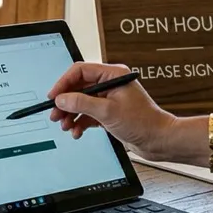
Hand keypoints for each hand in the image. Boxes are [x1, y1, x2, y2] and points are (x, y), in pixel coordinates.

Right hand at [47, 62, 176, 159]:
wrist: (159, 141)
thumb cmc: (143, 123)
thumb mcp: (107, 112)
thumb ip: (81, 103)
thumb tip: (61, 100)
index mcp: (113, 75)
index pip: (80, 71)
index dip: (63, 83)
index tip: (53, 97)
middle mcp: (110, 84)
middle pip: (78, 88)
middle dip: (65, 103)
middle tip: (55, 114)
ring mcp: (109, 99)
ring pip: (81, 102)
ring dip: (71, 115)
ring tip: (66, 126)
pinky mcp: (108, 112)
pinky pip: (87, 114)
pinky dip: (80, 123)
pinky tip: (77, 131)